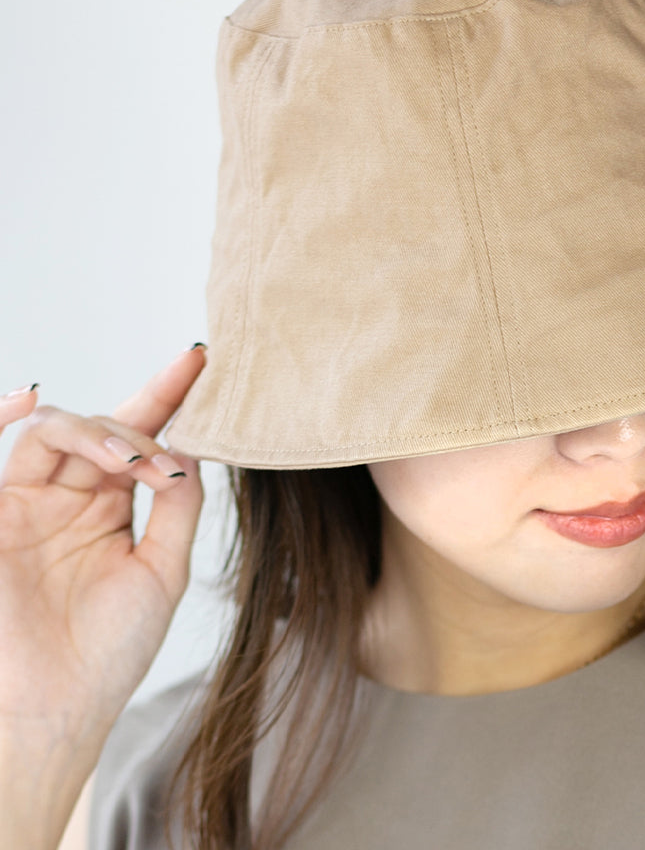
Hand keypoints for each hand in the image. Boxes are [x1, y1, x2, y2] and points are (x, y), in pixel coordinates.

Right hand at [0, 347, 205, 823]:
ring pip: (62, 430)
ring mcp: (31, 503)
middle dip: (145, 419)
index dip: (170, 395)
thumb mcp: (162, 570)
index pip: (144, 439)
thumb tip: (190, 447)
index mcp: (112, 511)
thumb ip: (179, 508)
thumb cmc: (108, 651)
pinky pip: (10, 446)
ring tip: (135, 465)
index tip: (202, 358)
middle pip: (107, 425)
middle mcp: (73, 499)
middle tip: (166, 463)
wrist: (53, 709)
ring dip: (103, 434)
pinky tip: (36, 398)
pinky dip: (17, 416)